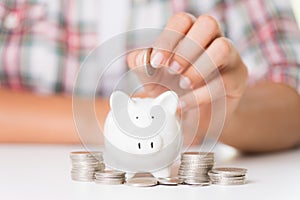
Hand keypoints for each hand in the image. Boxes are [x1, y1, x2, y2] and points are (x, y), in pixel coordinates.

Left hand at [127, 13, 247, 143]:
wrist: (192, 116)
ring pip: (223, 47)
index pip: (182, 21)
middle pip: (208, 24)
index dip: (168, 39)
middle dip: (186, 49)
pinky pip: (226, 80)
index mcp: (189, 33)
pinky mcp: (238, 77)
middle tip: (172, 71)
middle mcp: (212, 39)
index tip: (156, 62)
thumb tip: (140, 58)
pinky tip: (184, 103)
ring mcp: (229, 56)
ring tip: (183, 85)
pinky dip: (201, 94)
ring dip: (199, 67)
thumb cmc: (172, 90)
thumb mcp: (152, 79)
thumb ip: (143, 66)